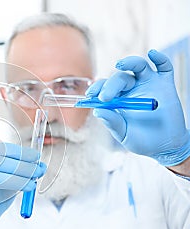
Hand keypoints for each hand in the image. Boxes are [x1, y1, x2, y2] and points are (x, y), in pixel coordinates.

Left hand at [86, 49, 189, 165]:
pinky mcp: (165, 84)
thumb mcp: (124, 134)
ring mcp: (148, 84)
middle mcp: (131, 89)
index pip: (104, 87)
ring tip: (120, 64)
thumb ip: (112, 123)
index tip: (90, 95)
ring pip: (138, 66)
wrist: (165, 146)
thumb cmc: (142, 140)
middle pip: (119, 78)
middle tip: (105, 97)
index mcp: (117, 99)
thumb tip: (97, 112)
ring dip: (129, 62)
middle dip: (110, 85)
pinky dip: (159, 58)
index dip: (96, 88)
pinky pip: (164, 67)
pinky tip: (153, 54)